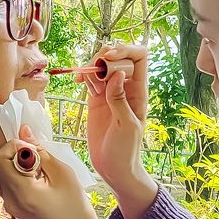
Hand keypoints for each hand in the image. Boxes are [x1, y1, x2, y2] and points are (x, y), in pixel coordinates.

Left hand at [0, 98, 100, 218]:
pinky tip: (26, 161)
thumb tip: (23, 131)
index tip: (28, 141)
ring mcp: (9, 203)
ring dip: (3, 155)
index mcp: (21, 191)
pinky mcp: (14, 204)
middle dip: (1, 145)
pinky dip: (8, 166)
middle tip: (17, 135)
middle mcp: (9, 198)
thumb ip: (40, 152)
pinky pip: (2, 180)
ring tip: (21, 148)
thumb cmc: (76, 205)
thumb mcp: (63, 173)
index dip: (11, 143)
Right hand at [79, 44, 157, 218]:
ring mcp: (110, 92)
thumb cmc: (126, 150)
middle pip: (119, 56)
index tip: (110, 57)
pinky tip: (79, 81)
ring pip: (103, 65)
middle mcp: (126, 87)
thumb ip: (119, 100)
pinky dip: (84, 75)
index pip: (139, 57)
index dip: (126, 50)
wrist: (114, 167)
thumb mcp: (126, 125)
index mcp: (139, 90)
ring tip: (83, 77)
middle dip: (105, 55)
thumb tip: (116, 74)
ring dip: (92, 65)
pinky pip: (91, 79)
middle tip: (95, 68)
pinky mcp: (97, 99)